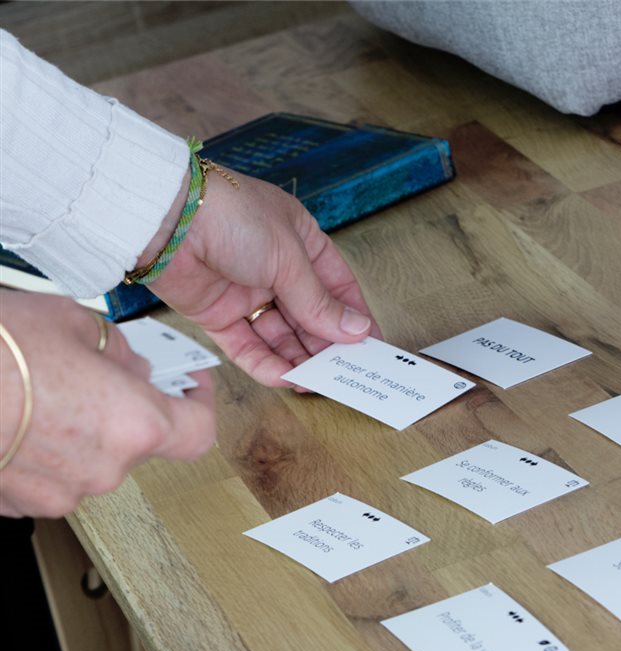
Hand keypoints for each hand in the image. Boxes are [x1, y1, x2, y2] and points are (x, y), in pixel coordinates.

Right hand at [0, 291, 214, 517]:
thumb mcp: (70, 322)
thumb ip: (118, 351)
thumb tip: (132, 366)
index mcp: (133, 424)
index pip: (197, 432)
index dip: (200, 406)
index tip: (191, 387)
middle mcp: (103, 470)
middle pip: (138, 442)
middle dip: (126, 407)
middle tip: (98, 371)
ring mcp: (58, 495)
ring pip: (91, 460)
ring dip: (82, 429)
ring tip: (41, 389)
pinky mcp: (17, 505)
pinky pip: (50, 474)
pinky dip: (44, 450)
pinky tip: (15, 417)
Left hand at [143, 168, 380, 386]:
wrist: (166, 218)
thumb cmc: (230, 215)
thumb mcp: (289, 259)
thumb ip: (319, 302)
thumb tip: (355, 330)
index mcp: (300, 243)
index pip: (337, 287)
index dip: (354, 318)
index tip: (371, 346)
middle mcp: (275, 270)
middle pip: (310, 317)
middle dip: (327, 345)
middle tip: (346, 371)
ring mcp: (247, 294)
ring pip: (281, 337)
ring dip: (299, 360)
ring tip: (319, 382)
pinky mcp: (218, 316)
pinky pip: (248, 348)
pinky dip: (267, 365)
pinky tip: (287, 379)